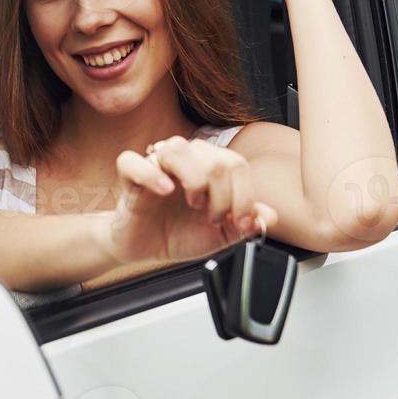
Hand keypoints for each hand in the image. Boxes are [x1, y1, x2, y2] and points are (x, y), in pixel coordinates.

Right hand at [105, 136, 279, 265]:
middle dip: (222, 196)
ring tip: (194, 204)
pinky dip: (150, 174)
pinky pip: (132, 161)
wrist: (146, 249)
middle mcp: (185, 160)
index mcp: (208, 167)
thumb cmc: (180, 233)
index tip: (240, 222)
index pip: (236, 164)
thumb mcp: (220, 235)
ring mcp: (156, 165)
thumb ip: (245, 224)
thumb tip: (267, 215)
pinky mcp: (130, 177)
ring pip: (178, 149)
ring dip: (194, 181)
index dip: (244, 195)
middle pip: (214, 158)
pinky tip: (164, 191)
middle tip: (214, 219)